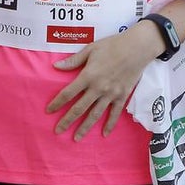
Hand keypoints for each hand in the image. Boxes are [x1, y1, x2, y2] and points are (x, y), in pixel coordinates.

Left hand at [47, 22, 161, 140]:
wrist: (136, 48)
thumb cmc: (112, 46)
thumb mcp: (90, 49)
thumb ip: (73, 61)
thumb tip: (56, 66)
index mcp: (88, 76)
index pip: (68, 93)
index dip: (57, 103)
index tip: (49, 110)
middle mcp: (98, 88)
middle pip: (79, 108)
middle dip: (67, 121)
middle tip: (58, 131)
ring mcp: (110, 94)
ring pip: (95, 114)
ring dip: (85, 127)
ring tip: (76, 138)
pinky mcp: (122, 96)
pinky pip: (114, 113)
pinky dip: (110, 124)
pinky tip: (104, 134)